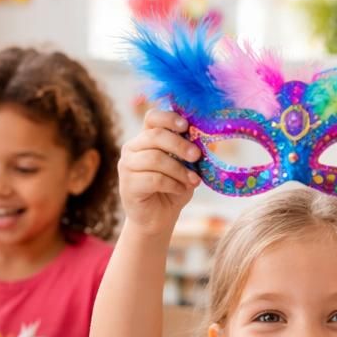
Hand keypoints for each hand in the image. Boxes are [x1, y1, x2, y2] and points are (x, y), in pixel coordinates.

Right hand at [119, 108, 199, 235]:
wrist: (158, 218)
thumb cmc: (173, 188)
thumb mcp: (186, 167)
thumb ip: (191, 152)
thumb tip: (209, 138)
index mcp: (146, 138)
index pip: (152, 118)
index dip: (169, 118)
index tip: (186, 127)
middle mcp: (132, 148)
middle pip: (155, 136)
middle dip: (180, 145)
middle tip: (197, 156)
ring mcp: (127, 165)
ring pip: (155, 159)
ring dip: (179, 170)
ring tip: (192, 180)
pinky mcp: (127, 184)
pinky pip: (154, 179)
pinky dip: (172, 184)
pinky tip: (180, 190)